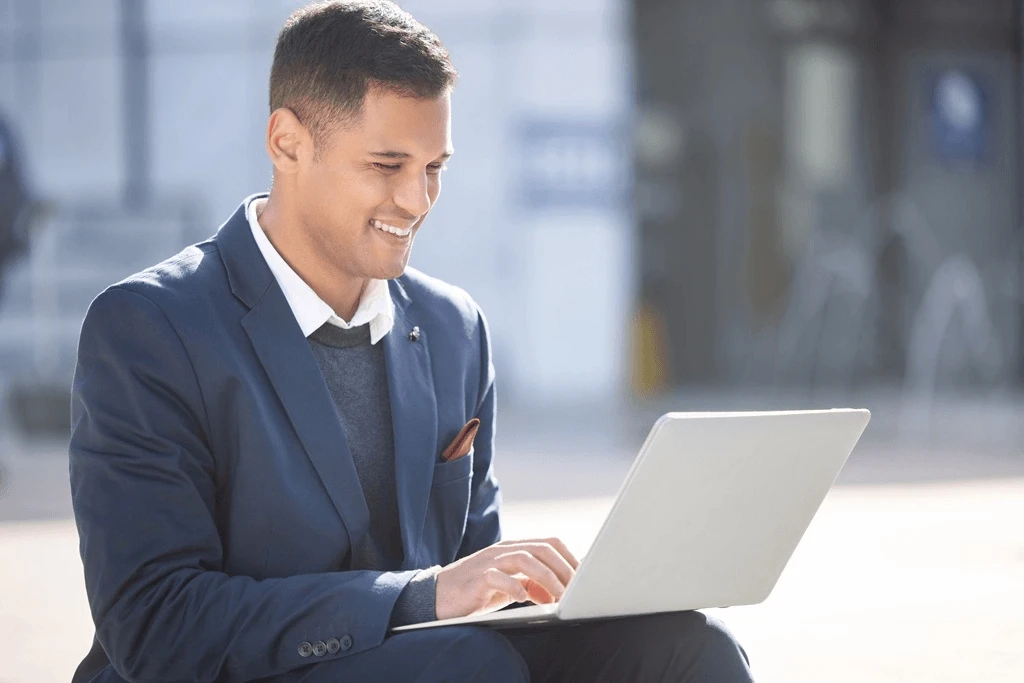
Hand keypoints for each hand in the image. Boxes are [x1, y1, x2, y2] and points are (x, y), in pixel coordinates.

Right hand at [434, 538, 579, 619]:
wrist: (438, 597)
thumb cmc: (477, 591)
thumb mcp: (510, 585)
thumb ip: (532, 583)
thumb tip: (558, 591)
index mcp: (513, 549)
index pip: (548, 543)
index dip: (569, 558)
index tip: (583, 577)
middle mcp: (503, 550)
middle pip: (541, 548)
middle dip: (563, 568)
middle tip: (575, 590)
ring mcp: (488, 562)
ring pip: (524, 559)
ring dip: (546, 578)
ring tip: (557, 597)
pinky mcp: (475, 578)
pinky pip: (498, 577)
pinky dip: (514, 587)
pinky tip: (523, 599)